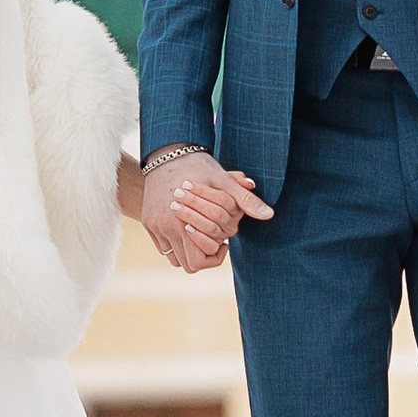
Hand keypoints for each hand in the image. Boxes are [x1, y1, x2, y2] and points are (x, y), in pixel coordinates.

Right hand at [139, 151, 269, 271]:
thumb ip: (245, 201)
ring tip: (201, 234)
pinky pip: (163, 246)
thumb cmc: (198, 167)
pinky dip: (175, 243)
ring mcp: (155, 226)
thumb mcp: (223, 181)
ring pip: (174, 258)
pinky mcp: (148, 222)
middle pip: (187, 265)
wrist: (166, 152)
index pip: (200, 261)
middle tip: (213, 240)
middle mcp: (167, 228)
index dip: (215, 255)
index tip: (223, 242)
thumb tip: (269, 214)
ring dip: (188, 251)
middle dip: (202, 255)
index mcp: (184, 222)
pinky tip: (187, 228)